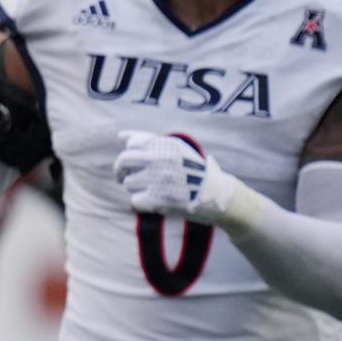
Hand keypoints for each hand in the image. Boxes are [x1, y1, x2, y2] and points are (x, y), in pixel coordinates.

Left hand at [115, 132, 246, 225]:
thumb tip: (123, 136)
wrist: (221, 197)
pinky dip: (143, 204)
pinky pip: (135, 201)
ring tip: (154, 191)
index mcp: (168, 145)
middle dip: (121, 171)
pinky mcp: (159, 199)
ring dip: (137, 189)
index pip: (133, 143)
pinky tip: (157, 203)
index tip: (134, 164)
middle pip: (123, 161)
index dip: (130, 154)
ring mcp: (160, 179)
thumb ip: (152, 142)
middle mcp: (162, 159)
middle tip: (123, 178)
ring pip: (128, 183)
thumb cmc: (196, 174)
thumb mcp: (180, 151)